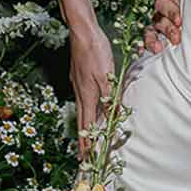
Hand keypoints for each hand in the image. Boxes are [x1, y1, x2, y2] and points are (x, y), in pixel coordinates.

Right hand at [68, 19, 115, 147]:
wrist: (82, 32)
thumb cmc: (95, 52)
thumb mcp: (106, 75)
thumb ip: (109, 96)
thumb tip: (112, 114)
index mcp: (87, 95)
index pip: (87, 125)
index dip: (87, 142)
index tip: (87, 158)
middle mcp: (80, 93)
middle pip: (82, 121)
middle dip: (83, 140)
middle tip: (83, 156)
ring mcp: (78, 85)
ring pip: (82, 110)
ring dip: (85, 126)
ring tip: (86, 137)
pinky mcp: (79, 77)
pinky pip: (83, 100)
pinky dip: (86, 111)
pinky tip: (90, 108)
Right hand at [143, 0, 182, 55]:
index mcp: (168, 1)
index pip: (164, 5)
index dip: (171, 12)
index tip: (179, 20)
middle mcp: (161, 14)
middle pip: (159, 20)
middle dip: (167, 29)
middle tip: (176, 37)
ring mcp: (159, 27)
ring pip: (151, 31)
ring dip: (153, 40)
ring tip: (158, 48)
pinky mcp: (159, 38)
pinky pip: (149, 42)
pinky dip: (147, 46)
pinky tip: (144, 52)